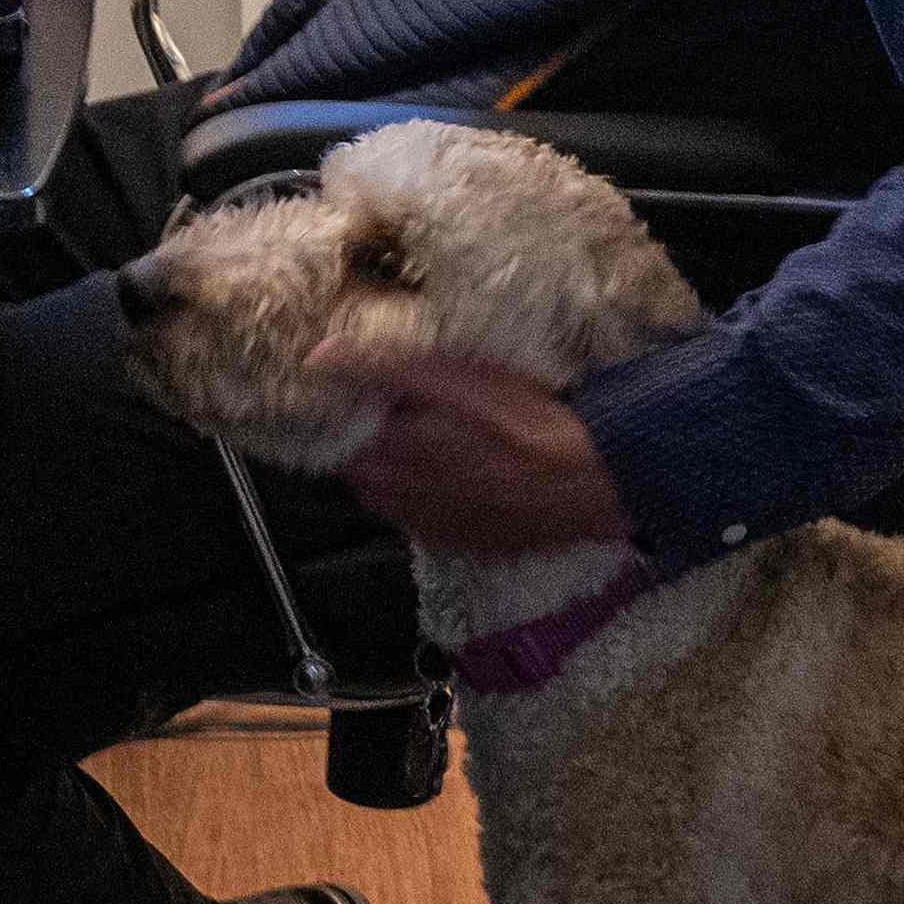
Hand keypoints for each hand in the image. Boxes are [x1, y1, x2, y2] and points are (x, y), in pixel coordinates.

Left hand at [340, 346, 628, 556]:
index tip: (370, 399)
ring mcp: (430, 527)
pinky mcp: (461, 545)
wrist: (585, 481)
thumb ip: (380, 367)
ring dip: (396, 476)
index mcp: (389, 454)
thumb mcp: (452, 376)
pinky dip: (428, 502)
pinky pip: (424, 523)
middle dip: (370, 446)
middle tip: (402, 418)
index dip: (351, 415)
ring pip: (389, 500)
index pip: (338, 437)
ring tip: (430, 448)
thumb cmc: (521, 421)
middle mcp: (399, 500)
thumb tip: (318, 358)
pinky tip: (458, 480)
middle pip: (361, 472)